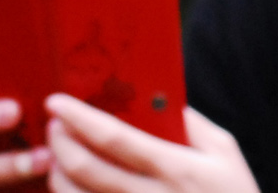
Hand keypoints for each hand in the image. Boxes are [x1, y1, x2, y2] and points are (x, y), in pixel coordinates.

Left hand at [43, 94, 258, 192]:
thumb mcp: (224, 151)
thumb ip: (188, 121)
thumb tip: (152, 94)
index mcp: (178, 169)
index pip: (115, 139)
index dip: (79, 118)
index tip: (56, 101)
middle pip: (87, 171)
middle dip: (60, 143)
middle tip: (53, 126)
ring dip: (57, 176)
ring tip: (57, 158)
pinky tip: (71, 188)